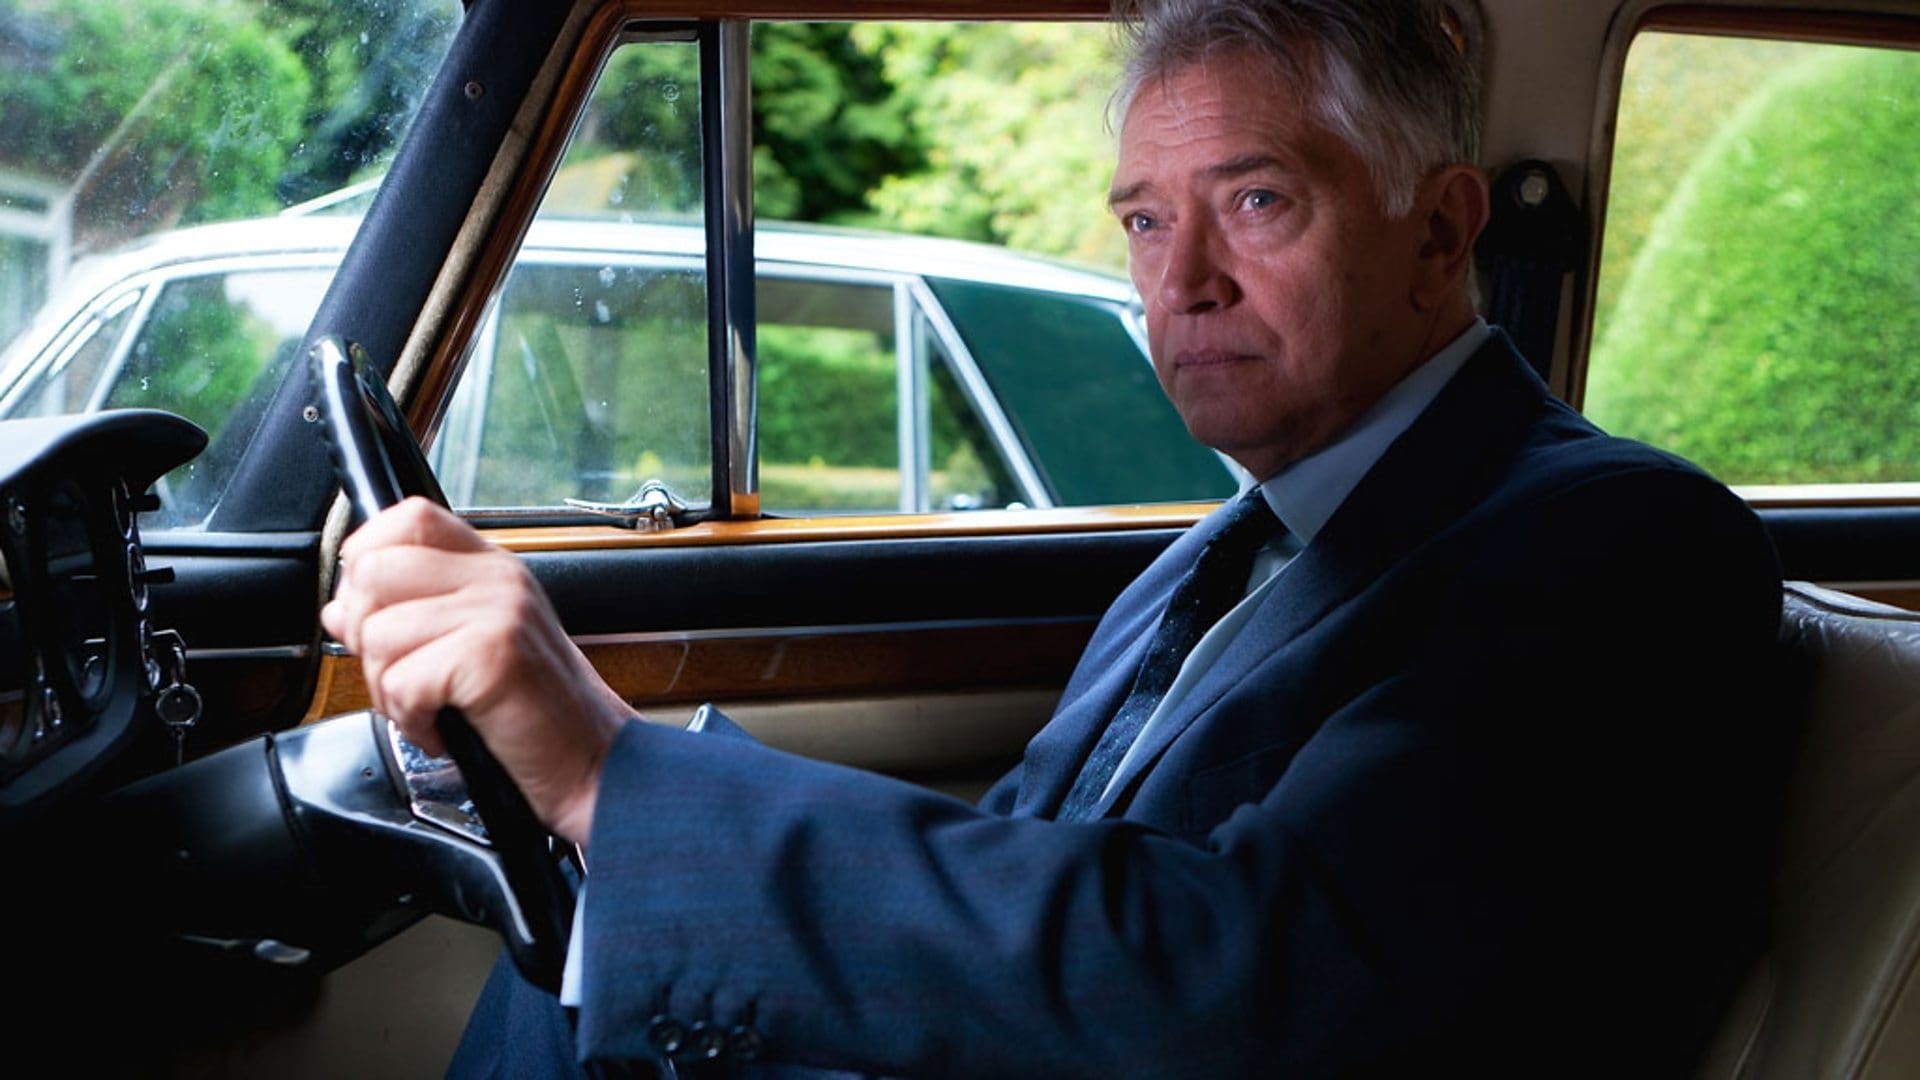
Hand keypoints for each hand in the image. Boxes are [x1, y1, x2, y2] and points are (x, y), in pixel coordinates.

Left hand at [319, 497, 632, 843]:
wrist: (594, 763)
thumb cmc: (537, 714)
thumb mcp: (475, 646)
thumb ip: (411, 615)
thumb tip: (340, 608)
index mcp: (493, 567)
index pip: (409, 517)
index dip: (368, 555)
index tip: (372, 608)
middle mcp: (498, 579)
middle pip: (375, 571)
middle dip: (365, 635)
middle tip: (402, 675)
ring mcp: (498, 612)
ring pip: (378, 632)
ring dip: (388, 689)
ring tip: (430, 708)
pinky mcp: (493, 656)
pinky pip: (402, 682)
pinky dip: (412, 721)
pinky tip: (444, 728)